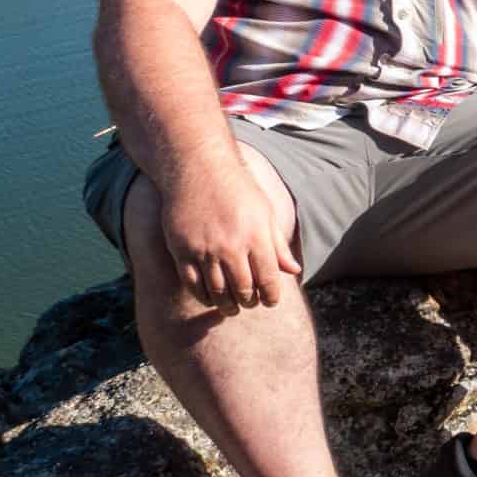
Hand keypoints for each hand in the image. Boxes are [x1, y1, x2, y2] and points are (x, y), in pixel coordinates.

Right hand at [160, 166, 299, 311]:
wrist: (198, 169)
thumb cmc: (237, 190)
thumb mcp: (265, 212)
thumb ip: (278, 244)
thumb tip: (294, 270)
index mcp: (256, 236)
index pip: (269, 280)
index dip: (272, 296)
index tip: (271, 302)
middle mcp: (231, 246)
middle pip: (244, 290)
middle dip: (250, 302)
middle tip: (251, 304)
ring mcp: (204, 250)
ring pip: (218, 292)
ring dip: (227, 305)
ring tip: (232, 307)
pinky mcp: (182, 251)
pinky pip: (193, 285)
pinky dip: (204, 297)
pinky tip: (210, 298)